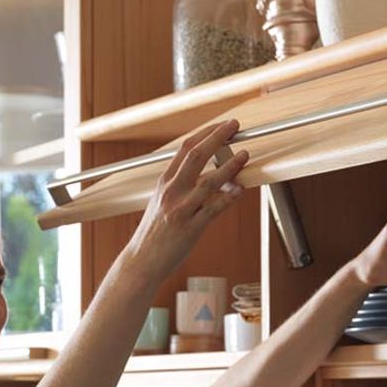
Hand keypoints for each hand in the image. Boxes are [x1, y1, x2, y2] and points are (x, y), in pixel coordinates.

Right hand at [125, 119, 249, 282]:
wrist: (142, 261)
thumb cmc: (154, 233)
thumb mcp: (161, 202)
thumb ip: (180, 187)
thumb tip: (206, 175)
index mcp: (164, 183)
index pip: (185, 148)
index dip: (206, 133)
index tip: (222, 126)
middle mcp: (171, 192)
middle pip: (196, 156)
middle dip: (218, 137)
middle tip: (235, 126)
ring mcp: (181, 209)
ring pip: (209, 181)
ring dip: (230, 166)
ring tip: (244, 155)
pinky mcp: (190, 228)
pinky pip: (214, 208)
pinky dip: (229, 197)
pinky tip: (240, 190)